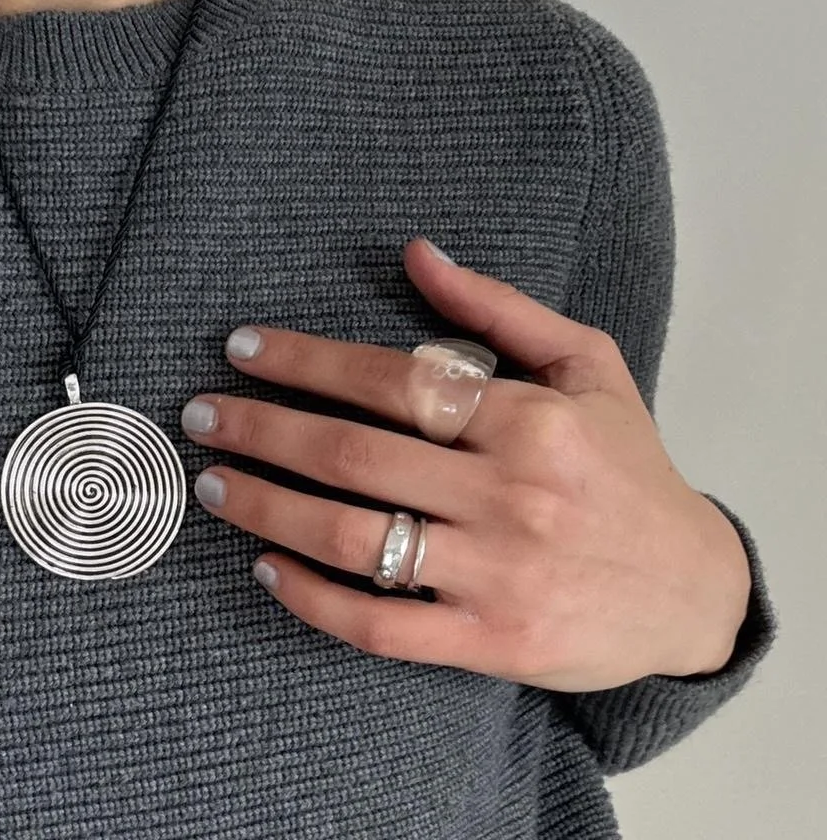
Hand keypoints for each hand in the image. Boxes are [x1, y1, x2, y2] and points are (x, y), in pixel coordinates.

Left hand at [180, 238, 751, 691]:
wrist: (694, 592)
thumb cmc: (629, 468)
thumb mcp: (586, 365)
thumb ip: (498, 308)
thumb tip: (416, 252)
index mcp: (529, 418)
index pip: (391, 380)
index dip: (305, 361)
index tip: (242, 350)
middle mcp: (510, 494)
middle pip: (353, 455)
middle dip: (260, 430)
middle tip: (199, 416)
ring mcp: (497, 574)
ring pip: (353, 538)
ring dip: (267, 507)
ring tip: (212, 484)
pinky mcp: (489, 642)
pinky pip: (379, 624)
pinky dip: (311, 598)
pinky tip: (265, 567)